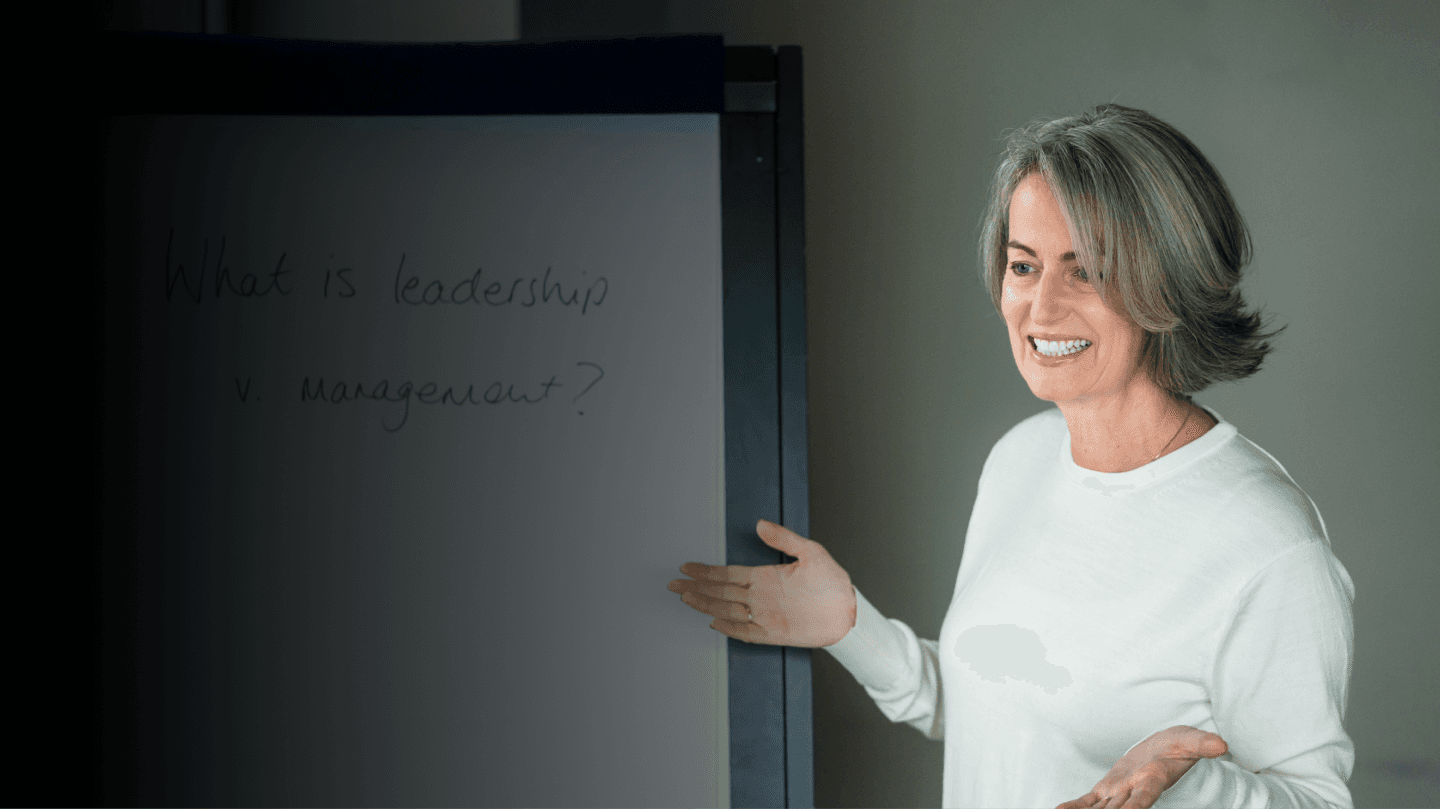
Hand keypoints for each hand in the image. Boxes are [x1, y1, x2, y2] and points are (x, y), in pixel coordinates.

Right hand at [668, 519, 856, 646]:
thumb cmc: (832, 582)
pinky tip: (714, 622)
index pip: (728, 574)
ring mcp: (765, 615)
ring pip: (727, 610)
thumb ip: (784, 538)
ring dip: (706, 604)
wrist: (848, 611)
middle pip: (720, 592)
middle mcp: (761, 596)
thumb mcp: (811, 552)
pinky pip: (746, 632)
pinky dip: (730, 628)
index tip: (687, 567)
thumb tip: (761, 524)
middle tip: (674, 584)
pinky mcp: (774, 634)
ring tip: (686, 598)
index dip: (706, 571)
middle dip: (696, 587)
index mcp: (765, 577)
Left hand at [1056, 726, 1227, 808]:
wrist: (1165, 749)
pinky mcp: (1107, 789)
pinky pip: (1088, 802)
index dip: (1135, 808)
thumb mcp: (1192, 740)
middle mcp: (1135, 791)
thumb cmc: (1180, 745)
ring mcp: (1120, 792)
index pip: (1143, 797)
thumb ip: (1203, 744)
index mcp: (1154, 780)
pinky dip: (1075, 807)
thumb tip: (1222, 746)